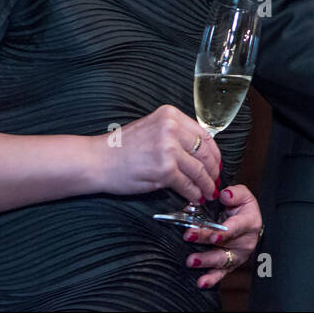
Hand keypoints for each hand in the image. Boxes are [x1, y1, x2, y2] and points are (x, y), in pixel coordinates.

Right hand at [95, 105, 220, 201]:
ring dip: (206, 184)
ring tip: (208, 192)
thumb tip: (200, 151)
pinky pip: (187, 184)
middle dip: (213, 170)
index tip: (216, 163)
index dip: (214, 152)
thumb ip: (175, 134)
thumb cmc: (121, 148)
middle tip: (215, 181)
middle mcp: (171, 128)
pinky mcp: (164, 170)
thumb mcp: (151, 128)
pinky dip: (193, 193)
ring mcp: (168, 149)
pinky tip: (194, 197)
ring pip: (199, 170)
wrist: (97, 160)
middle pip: (206, 152)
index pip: (204, 134)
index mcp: (170, 115)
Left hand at [182, 184, 262, 288]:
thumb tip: (224, 195)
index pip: (236, 226)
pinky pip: (221, 273)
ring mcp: (237, 254)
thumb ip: (234, 193)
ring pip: (221, 260)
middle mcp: (245, 241)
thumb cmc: (243, 209)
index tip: (213, 235)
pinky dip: (211, 278)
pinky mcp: (230, 264)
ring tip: (191, 260)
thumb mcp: (243, 195)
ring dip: (205, 260)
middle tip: (189, 236)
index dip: (225, 232)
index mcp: (249, 222)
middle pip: (224, 243)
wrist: (249, 223)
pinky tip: (202, 282)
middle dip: (205, 240)